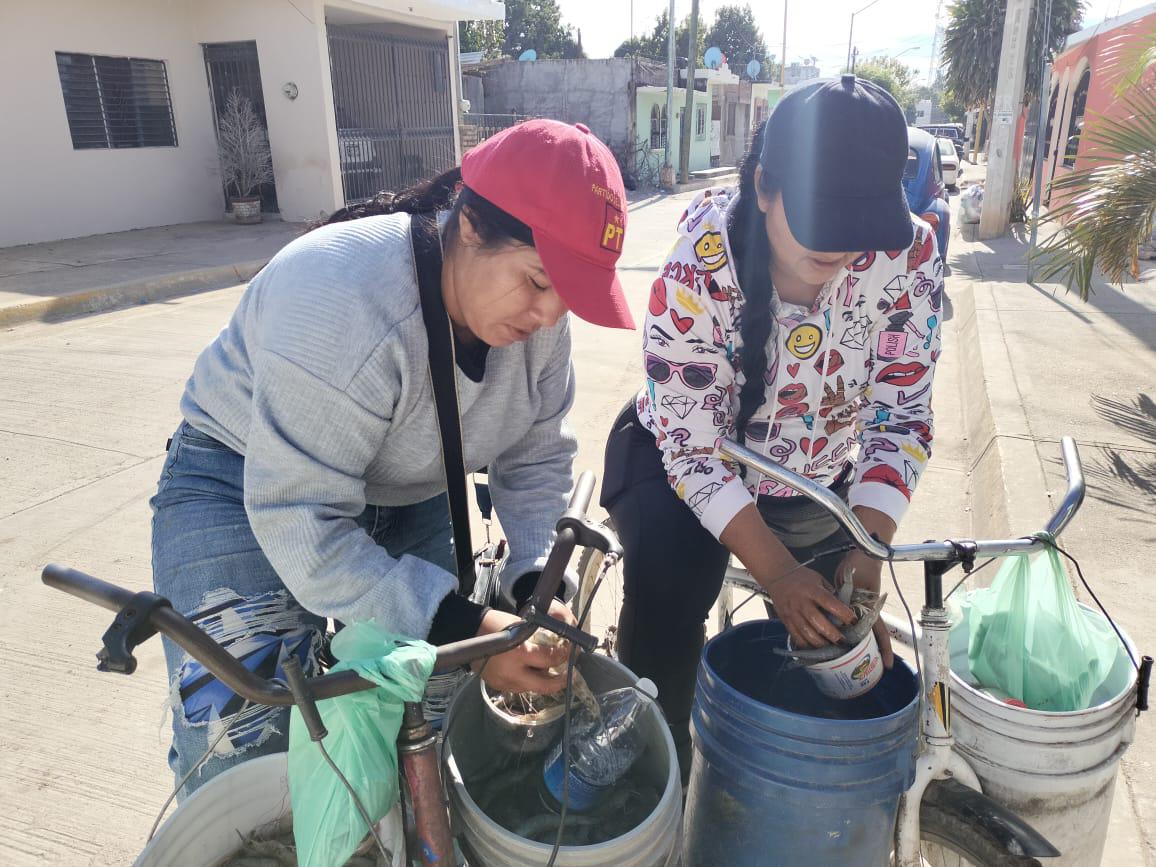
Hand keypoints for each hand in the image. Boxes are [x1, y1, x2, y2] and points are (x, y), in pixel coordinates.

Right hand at [473, 599, 576, 694]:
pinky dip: (526, 680)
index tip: (570, 652)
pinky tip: (528, 672)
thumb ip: (537, 640)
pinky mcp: (497, 685)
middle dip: (560, 682)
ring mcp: (504, 682)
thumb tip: (556, 647)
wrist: (468, 631)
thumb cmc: (497, 623)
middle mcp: (513, 672)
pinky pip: (518, 687)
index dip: (564, 656)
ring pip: (531, 688)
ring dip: (541, 681)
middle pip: (544, 685)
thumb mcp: (521, 627)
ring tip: (547, 671)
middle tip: (568, 676)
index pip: (550, 659)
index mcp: (520, 653)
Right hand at [764, 565, 854, 648]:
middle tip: (843, 641)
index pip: (830, 603)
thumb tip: (843, 608)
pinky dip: (807, 645)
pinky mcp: (786, 621)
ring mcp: (792, 613)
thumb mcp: (819, 579)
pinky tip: (816, 647)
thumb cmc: (801, 577)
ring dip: (821, 643)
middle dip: (832, 634)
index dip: (843, 613)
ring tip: (831, 647)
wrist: (777, 576)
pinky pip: (796, 637)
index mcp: (812, 590)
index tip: (854, 621)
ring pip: (807, 633)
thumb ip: (830, 593)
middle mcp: (801, 603)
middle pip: (817, 622)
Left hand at [842, 506, 897, 668]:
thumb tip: (838, 616)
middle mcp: (869, 611)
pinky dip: (850, 630)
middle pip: (872, 636)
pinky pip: (854, 620)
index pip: (879, 633)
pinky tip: (843, 639)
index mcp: (871, 608)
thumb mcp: (851, 583)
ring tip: (855, 661)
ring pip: (862, 630)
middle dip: (873, 652)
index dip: (884, 649)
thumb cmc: (859, 567)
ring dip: (861, 644)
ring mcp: (863, 608)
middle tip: (871, 670)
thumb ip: (845, 599)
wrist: (863, 553)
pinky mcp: (856, 603)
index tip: (888, 665)